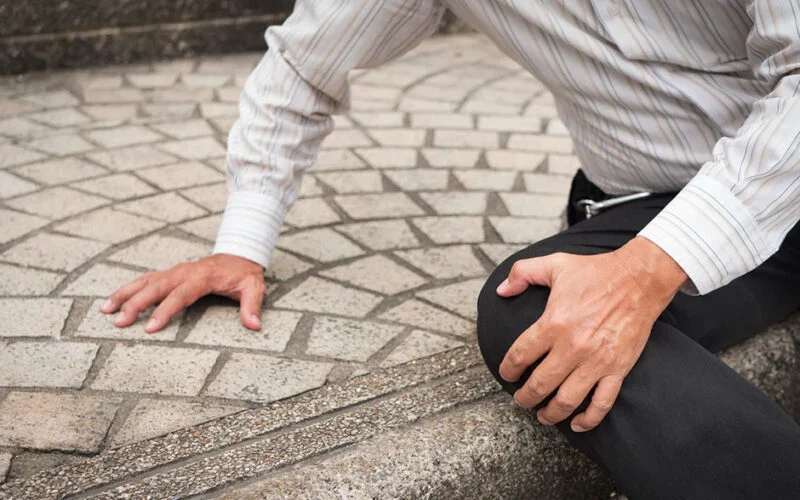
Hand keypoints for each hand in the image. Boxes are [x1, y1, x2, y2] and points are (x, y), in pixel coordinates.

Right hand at [101, 254, 265, 332]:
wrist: (239, 253)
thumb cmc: (244, 274)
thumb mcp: (254, 287)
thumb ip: (252, 306)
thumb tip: (254, 325)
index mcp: (202, 277)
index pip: (180, 295)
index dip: (165, 311)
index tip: (150, 328)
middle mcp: (184, 272)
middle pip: (156, 288)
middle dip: (136, 304)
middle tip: (119, 322)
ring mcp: (175, 271)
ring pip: (145, 281)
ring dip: (125, 294)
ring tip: (105, 310)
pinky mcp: (170, 273)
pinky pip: (146, 279)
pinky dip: (129, 288)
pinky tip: (114, 299)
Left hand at [496, 236, 686, 431]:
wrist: (640, 279)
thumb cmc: (597, 272)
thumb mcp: (554, 264)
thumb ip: (522, 273)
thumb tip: (501, 291)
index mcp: (554, 323)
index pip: (520, 355)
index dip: (508, 369)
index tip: (506, 374)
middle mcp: (573, 346)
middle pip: (539, 384)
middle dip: (525, 397)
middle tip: (520, 399)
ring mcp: (596, 361)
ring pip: (567, 400)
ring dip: (550, 413)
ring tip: (542, 415)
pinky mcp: (618, 369)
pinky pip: (602, 403)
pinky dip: (588, 419)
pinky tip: (576, 424)